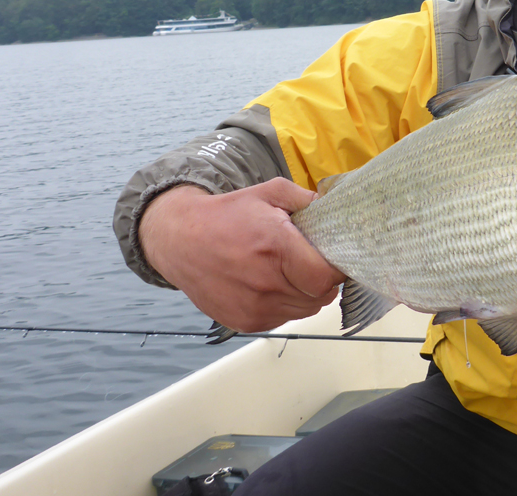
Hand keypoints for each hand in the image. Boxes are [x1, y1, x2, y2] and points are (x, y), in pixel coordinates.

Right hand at [139, 178, 344, 332]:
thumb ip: (306, 199)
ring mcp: (254, 308)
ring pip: (305, 310)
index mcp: (276, 248)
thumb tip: (335, 208)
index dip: (336, 269)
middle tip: (312, 262)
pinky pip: (284, 319)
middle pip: (320, 296)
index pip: (326, 277)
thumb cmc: (227, 215)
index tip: (332, 257)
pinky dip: (287, 305)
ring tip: (291, 272)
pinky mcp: (245, 322)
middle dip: (323, 280)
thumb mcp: (269, 193)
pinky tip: (273, 284)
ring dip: (306, 294)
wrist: (180, 241)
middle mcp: (265, 283)